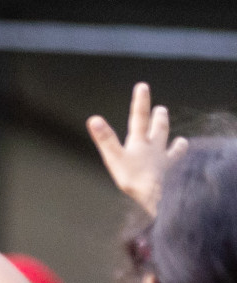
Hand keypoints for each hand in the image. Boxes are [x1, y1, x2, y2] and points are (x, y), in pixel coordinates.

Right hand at [86, 82, 187, 215]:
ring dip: (177, 143)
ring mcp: (165, 163)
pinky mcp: (173, 176)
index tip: (142, 86)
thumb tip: (93, 119)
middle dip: (159, 118)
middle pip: (159, 129)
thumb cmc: (134, 179)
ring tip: (182, 140)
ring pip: (173, 148)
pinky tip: (189, 166)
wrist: (158, 196)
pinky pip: (180, 168)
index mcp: (139, 143)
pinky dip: (184, 165)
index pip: (139, 118)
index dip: (140, 102)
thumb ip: (105, 139)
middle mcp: (155, 149)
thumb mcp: (114, 158)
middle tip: (161, 109)